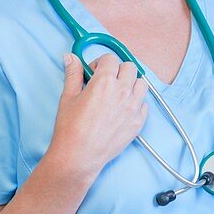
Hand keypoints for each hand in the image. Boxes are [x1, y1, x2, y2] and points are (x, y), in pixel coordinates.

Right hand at [46, 52, 148, 180]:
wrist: (79, 155)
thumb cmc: (71, 127)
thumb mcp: (68, 96)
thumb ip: (73, 74)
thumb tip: (71, 58)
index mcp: (105, 82)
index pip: (110, 59)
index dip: (100, 63)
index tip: (94, 72)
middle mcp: (123, 91)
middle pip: (129, 67)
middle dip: (117, 71)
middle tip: (106, 82)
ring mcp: (134, 107)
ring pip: (141, 83)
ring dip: (131, 84)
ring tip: (117, 94)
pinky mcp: (139, 122)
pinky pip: (144, 104)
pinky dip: (136, 102)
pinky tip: (122, 109)